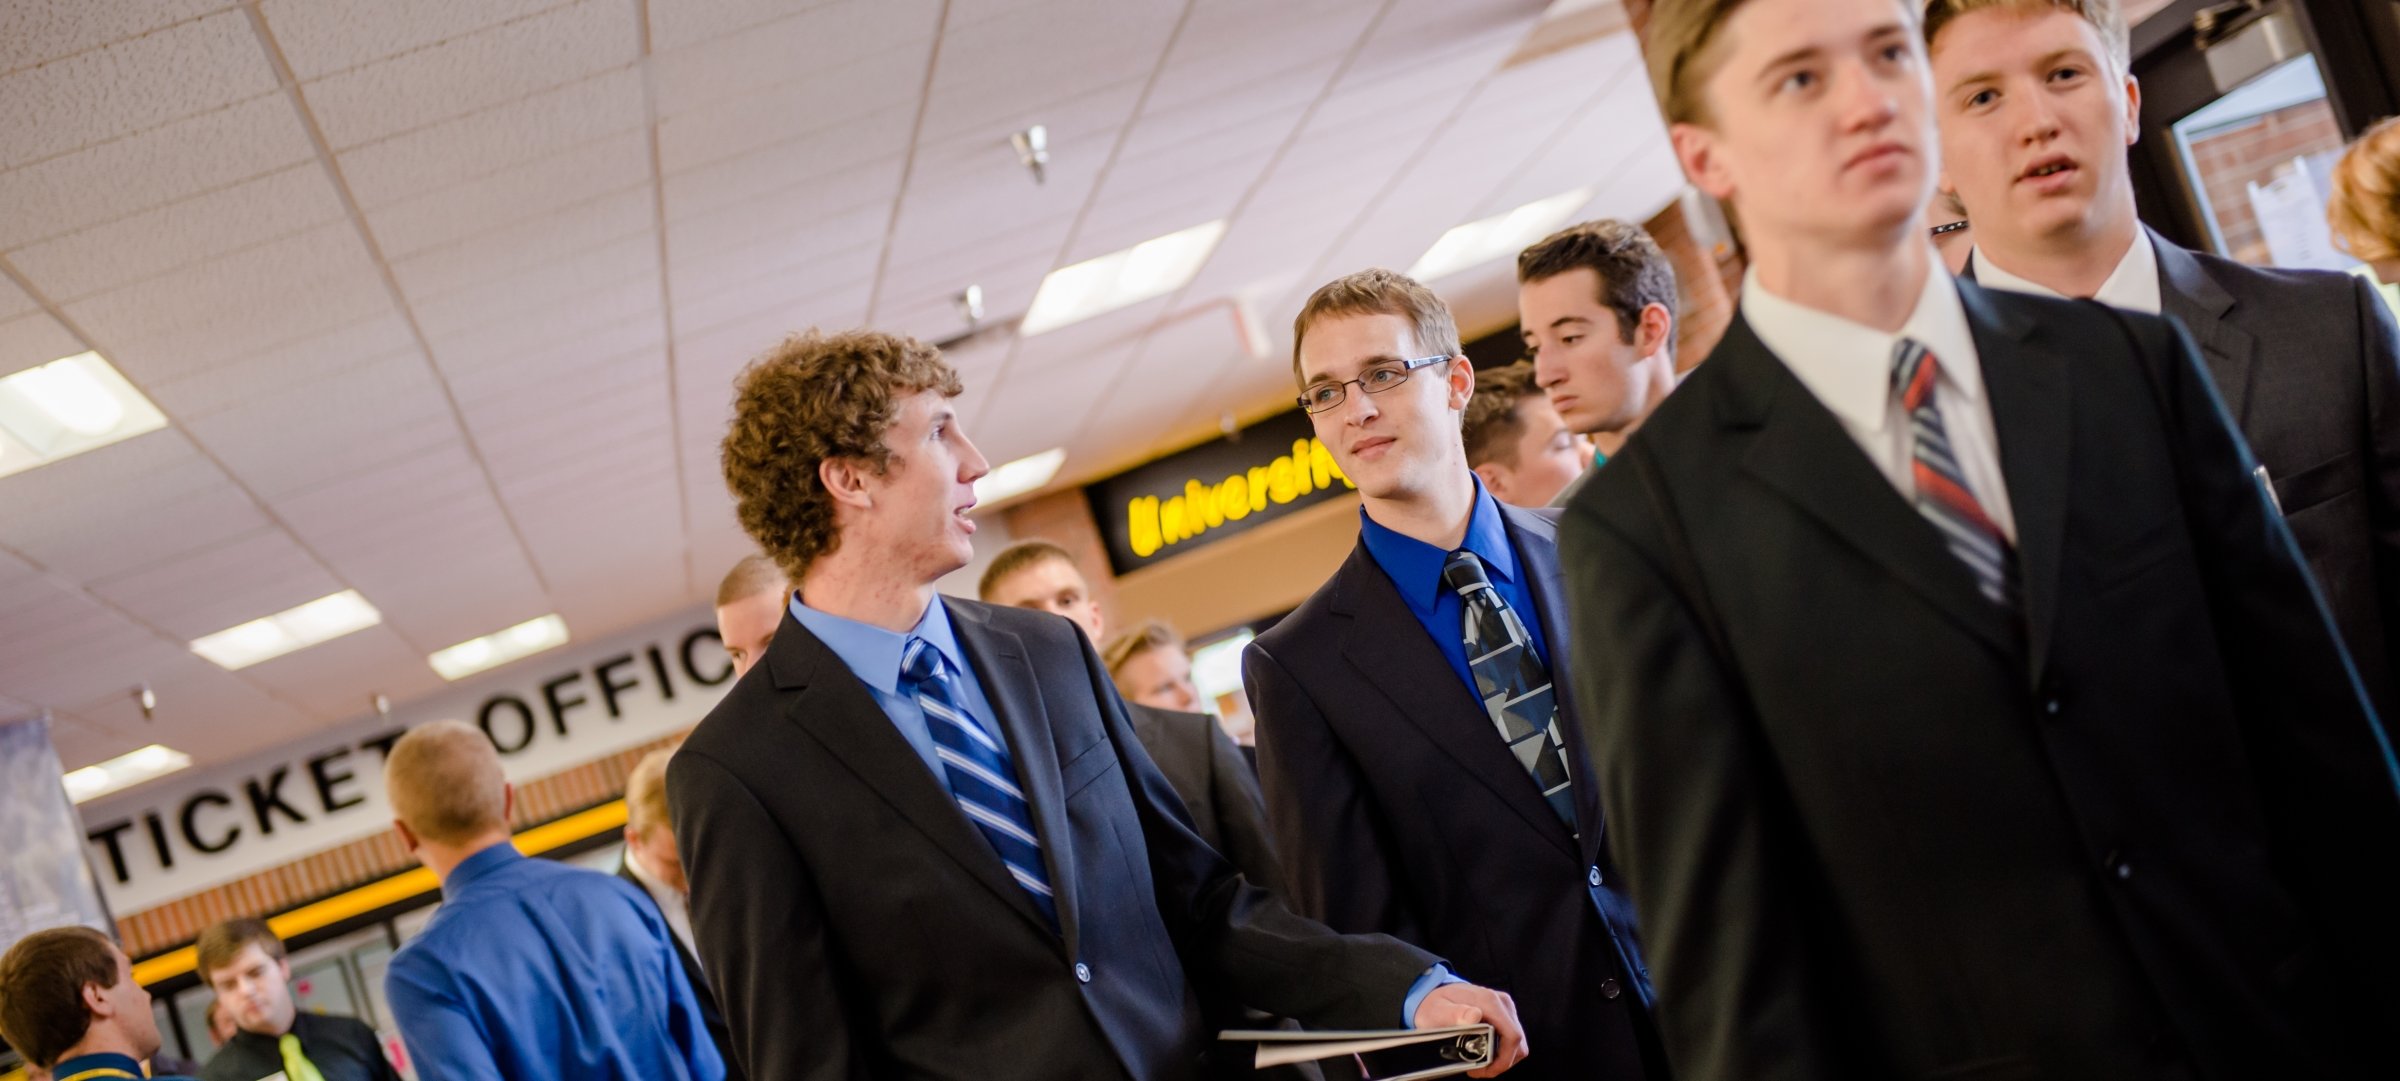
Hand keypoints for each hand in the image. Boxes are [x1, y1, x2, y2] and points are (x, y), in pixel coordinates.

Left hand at [1411, 982, 1527, 1076]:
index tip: (1484, 1069)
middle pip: (1517, 1042)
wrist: (1434, 994)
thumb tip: (1474, 1016)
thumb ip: (1455, 1014)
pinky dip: (1501, 1051)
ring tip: (1481, 1064)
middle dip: (1501, 1062)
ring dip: (1502, 1058)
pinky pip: (1511, 1038)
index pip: (1512, 1036)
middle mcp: (1501, 1003)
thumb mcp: (1438, 1011)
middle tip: (1479, 1070)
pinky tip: (1485, 1054)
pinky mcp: (1503, 1014)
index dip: (1503, 1059)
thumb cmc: (1435, 1005)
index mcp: (1489, 1002)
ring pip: (1517, 1042)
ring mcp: (1504, 1008)